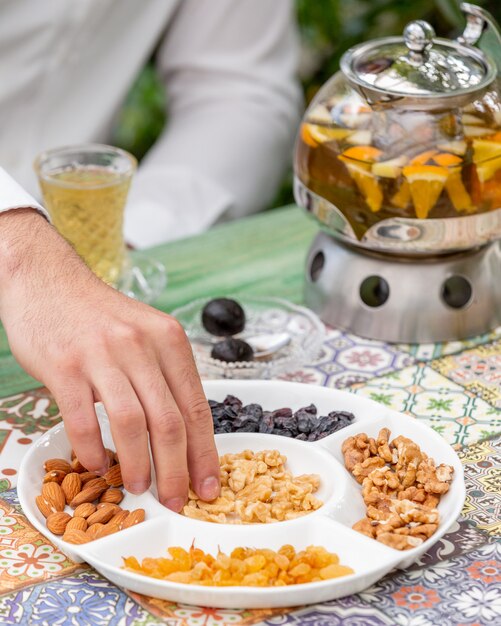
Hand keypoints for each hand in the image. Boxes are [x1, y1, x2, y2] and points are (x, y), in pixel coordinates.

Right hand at [0, 209, 219, 509]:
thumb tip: (183, 435)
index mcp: (169, 340)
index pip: (196, 406)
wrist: (49, 281)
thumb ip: (165, 376)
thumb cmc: (101, 316)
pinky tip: (96, 465)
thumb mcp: (146, 334)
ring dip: (138, 464)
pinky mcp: (65, 365)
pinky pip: (82, 418)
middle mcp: (140, 345)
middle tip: (175, 498)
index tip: (208, 485)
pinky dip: (91, 448)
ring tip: (138, 487)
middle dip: (176, 470)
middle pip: (169, 421)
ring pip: (131, 423)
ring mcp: (101, 354)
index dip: (205, 452)